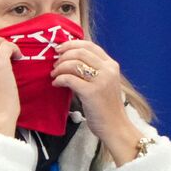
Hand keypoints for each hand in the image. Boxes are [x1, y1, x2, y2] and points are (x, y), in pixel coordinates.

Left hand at [51, 39, 142, 164]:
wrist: (115, 127)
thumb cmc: (107, 107)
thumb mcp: (105, 83)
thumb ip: (93, 70)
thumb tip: (70, 60)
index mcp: (111, 65)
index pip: (90, 45)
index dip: (72, 44)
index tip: (60, 49)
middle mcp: (108, 69)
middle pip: (80, 52)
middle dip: (63, 55)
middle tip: (55, 64)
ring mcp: (101, 80)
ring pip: (74, 63)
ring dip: (60, 67)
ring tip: (54, 75)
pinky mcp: (92, 92)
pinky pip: (70, 79)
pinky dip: (59, 79)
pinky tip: (56, 83)